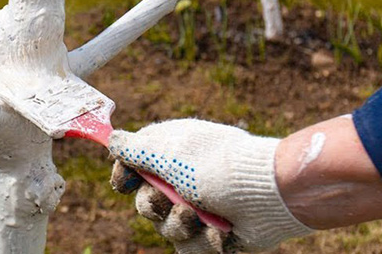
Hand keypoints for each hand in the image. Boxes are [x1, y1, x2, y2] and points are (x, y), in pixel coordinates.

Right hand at [108, 119, 311, 252]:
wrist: (269, 195)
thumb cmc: (218, 166)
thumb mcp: (170, 153)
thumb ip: (136, 148)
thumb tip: (112, 139)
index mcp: (172, 153)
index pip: (134, 165)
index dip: (124, 175)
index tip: (123, 182)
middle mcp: (183, 180)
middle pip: (145, 202)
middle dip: (153, 206)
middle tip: (167, 202)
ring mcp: (199, 207)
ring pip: (166, 229)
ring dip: (180, 225)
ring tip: (199, 218)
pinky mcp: (213, 233)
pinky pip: (191, 247)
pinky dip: (205, 240)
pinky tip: (221, 231)